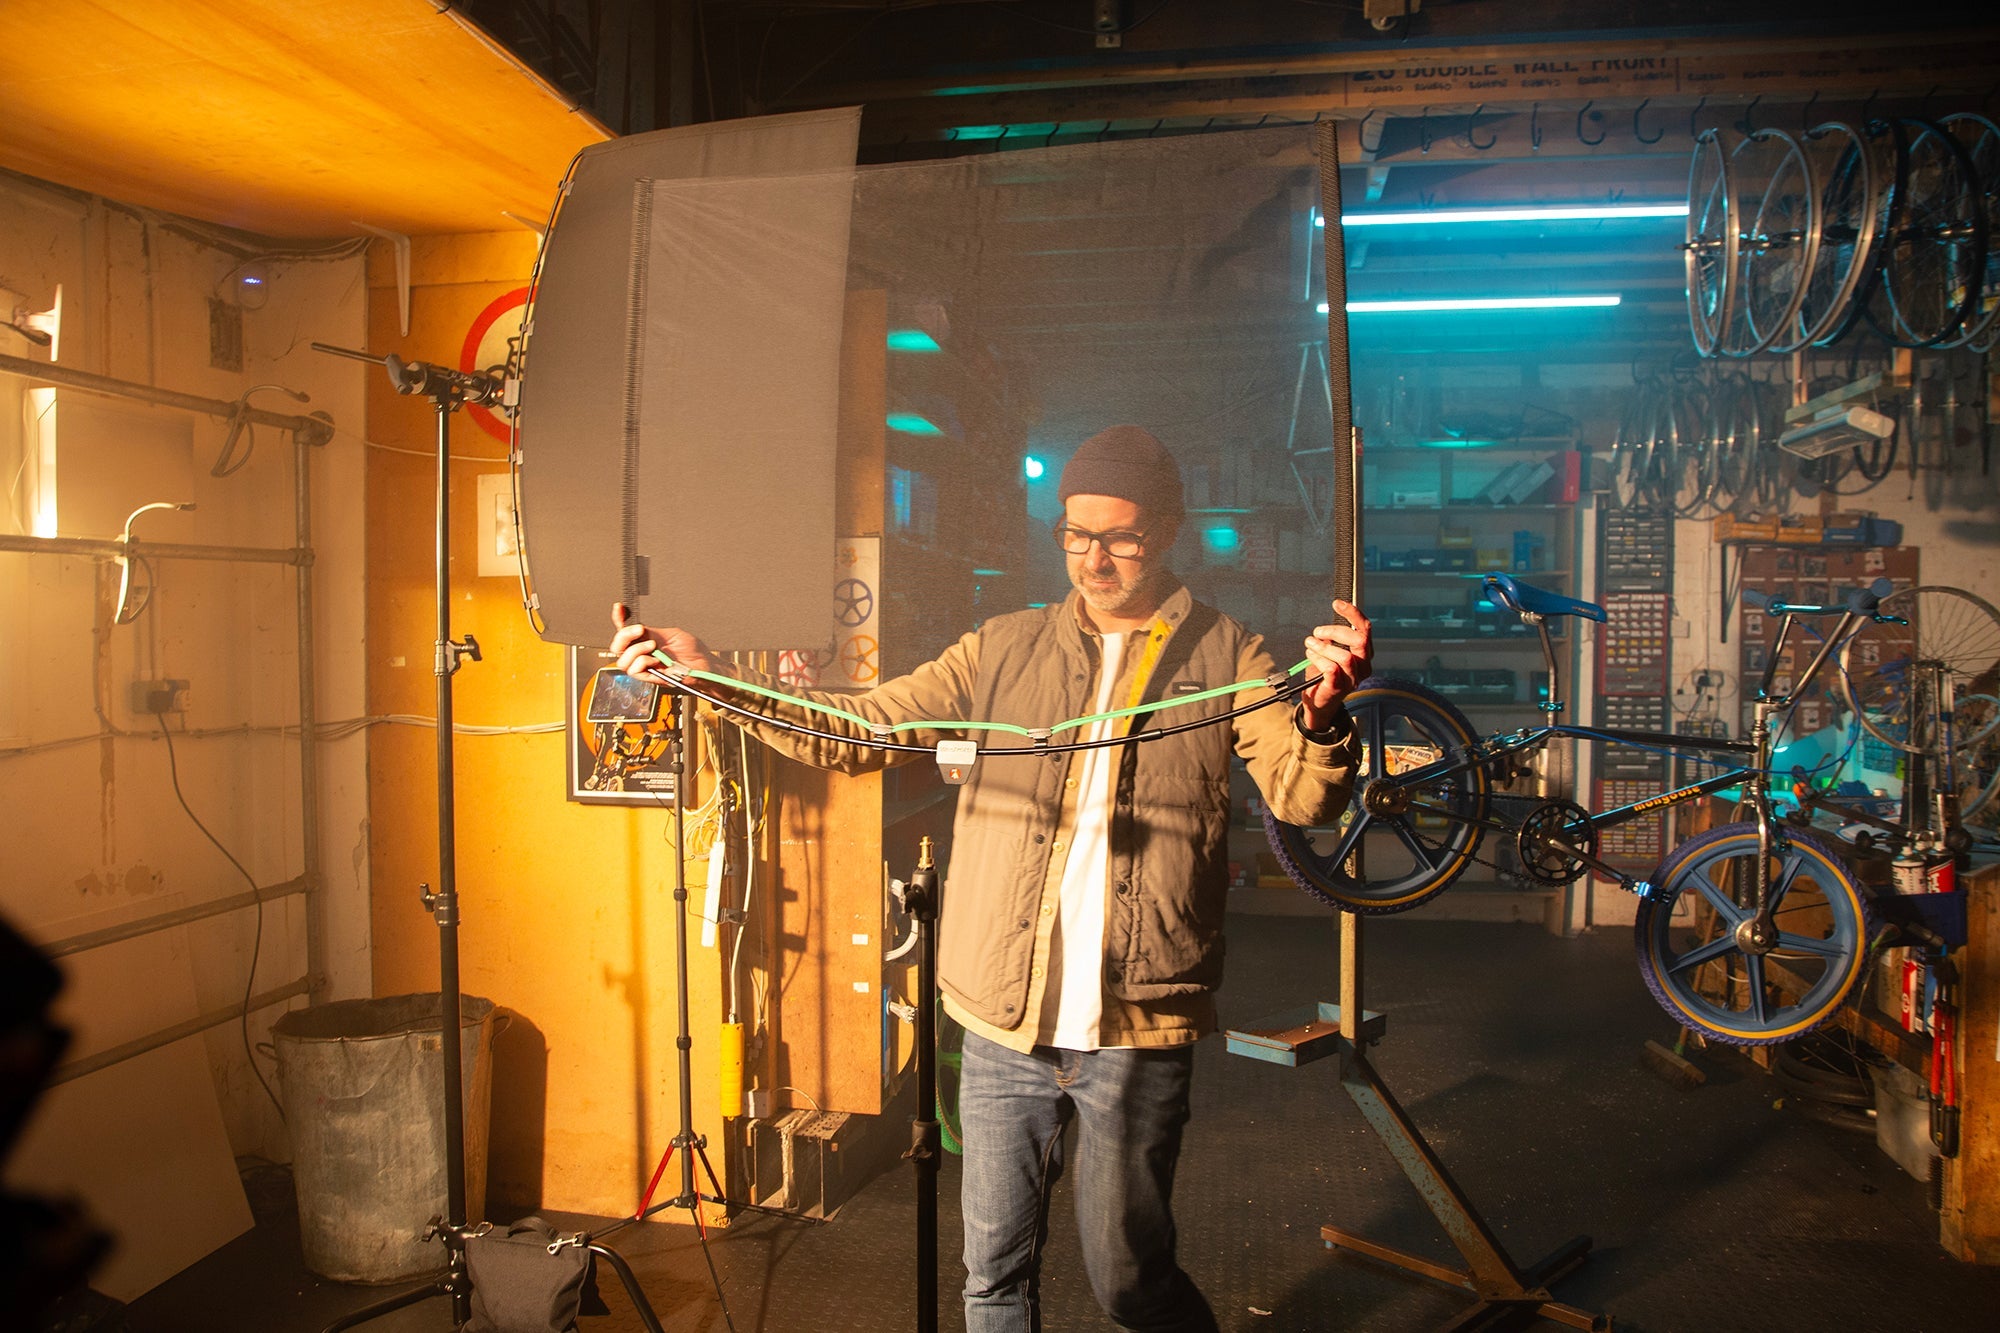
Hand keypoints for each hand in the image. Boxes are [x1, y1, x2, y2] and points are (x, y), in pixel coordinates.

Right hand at [610, 603, 717, 679]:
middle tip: (639, 630)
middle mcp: (643, 654)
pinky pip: (634, 670)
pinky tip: (656, 660)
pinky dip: (643, 662)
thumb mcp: (671, 634)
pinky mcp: (650, 677)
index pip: (625, 631)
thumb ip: (652, 632)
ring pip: (622, 660)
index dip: (619, 619)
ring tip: (653, 646)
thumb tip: (637, 627)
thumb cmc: (693, 652)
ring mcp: (645, 666)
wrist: (703, 665)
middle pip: (617, 647)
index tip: (619, 608)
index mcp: (646, 641)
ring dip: (636, 650)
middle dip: (623, 636)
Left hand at [1299, 599, 1371, 731]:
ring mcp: (1352, 679)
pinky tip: (1311, 655)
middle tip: (1318, 632)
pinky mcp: (1338, 688)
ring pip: (1345, 656)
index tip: (1337, 604)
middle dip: (1336, 631)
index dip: (1353, 614)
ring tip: (1310, 644)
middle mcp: (1362, 667)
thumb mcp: (1331, 653)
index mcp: (1363, 655)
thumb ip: (1334, 640)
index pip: (1365, 629)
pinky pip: (1331, 669)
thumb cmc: (1323, 676)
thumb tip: (1327, 629)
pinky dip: (1319, 659)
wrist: (1317, 703)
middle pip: (1360, 640)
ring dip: (1323, 647)